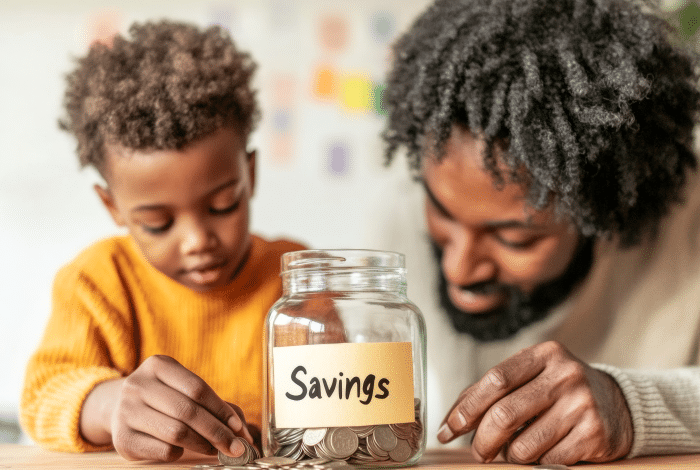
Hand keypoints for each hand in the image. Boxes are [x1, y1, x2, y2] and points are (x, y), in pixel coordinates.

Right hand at [81, 355, 255, 461]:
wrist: (117, 407)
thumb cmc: (163, 398)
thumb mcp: (183, 389)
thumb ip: (215, 404)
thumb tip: (242, 431)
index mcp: (158, 365)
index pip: (197, 388)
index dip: (221, 410)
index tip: (238, 428)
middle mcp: (138, 385)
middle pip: (188, 411)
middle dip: (217, 432)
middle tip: (235, 447)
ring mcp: (126, 411)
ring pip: (176, 432)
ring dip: (202, 444)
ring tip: (213, 448)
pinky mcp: (122, 439)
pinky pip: (162, 449)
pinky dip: (179, 452)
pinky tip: (183, 449)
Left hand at [437, 341, 632, 465]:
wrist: (618, 404)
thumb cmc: (558, 391)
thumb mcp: (531, 377)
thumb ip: (492, 391)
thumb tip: (449, 423)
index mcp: (544, 354)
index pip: (494, 380)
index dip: (466, 408)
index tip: (448, 429)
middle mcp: (565, 375)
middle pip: (504, 414)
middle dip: (482, 441)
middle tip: (477, 453)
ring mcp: (582, 404)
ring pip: (524, 445)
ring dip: (508, 456)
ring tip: (510, 453)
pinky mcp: (595, 434)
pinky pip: (548, 461)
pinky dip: (535, 464)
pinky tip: (539, 455)